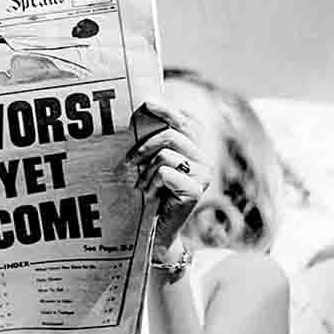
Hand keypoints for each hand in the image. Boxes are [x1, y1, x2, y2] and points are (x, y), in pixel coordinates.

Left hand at [127, 101, 213, 248]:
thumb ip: (152, 142)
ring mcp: (203, 176)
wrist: (155, 231)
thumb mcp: (150, 164)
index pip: (183, 120)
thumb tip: (144, 109)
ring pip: (165, 154)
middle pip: (171, 134)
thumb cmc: (151, 194)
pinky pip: (164, 172)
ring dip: (146, 171)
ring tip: (143, 186)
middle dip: (144, 145)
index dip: (166, 110)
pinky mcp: (195, 191)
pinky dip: (150, 182)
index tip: (146, 102)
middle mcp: (204, 160)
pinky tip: (150, 195)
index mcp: (195, 150)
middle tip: (129, 161)